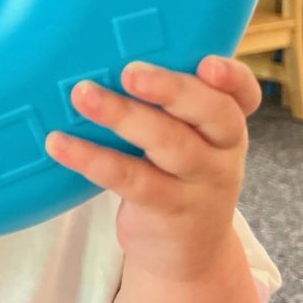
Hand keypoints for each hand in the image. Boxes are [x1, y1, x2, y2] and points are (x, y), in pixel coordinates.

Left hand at [45, 56, 260, 282]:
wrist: (187, 251)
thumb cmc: (173, 172)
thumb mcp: (184, 136)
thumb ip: (161, 100)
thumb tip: (94, 52)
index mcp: (226, 122)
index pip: (243, 95)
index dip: (232, 77)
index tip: (207, 62)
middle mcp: (222, 151)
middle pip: (212, 114)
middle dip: (171, 89)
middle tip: (130, 71)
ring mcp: (199, 184)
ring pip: (169, 145)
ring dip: (123, 116)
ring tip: (83, 95)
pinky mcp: (168, 210)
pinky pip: (129, 179)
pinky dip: (91, 158)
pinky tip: (59, 143)